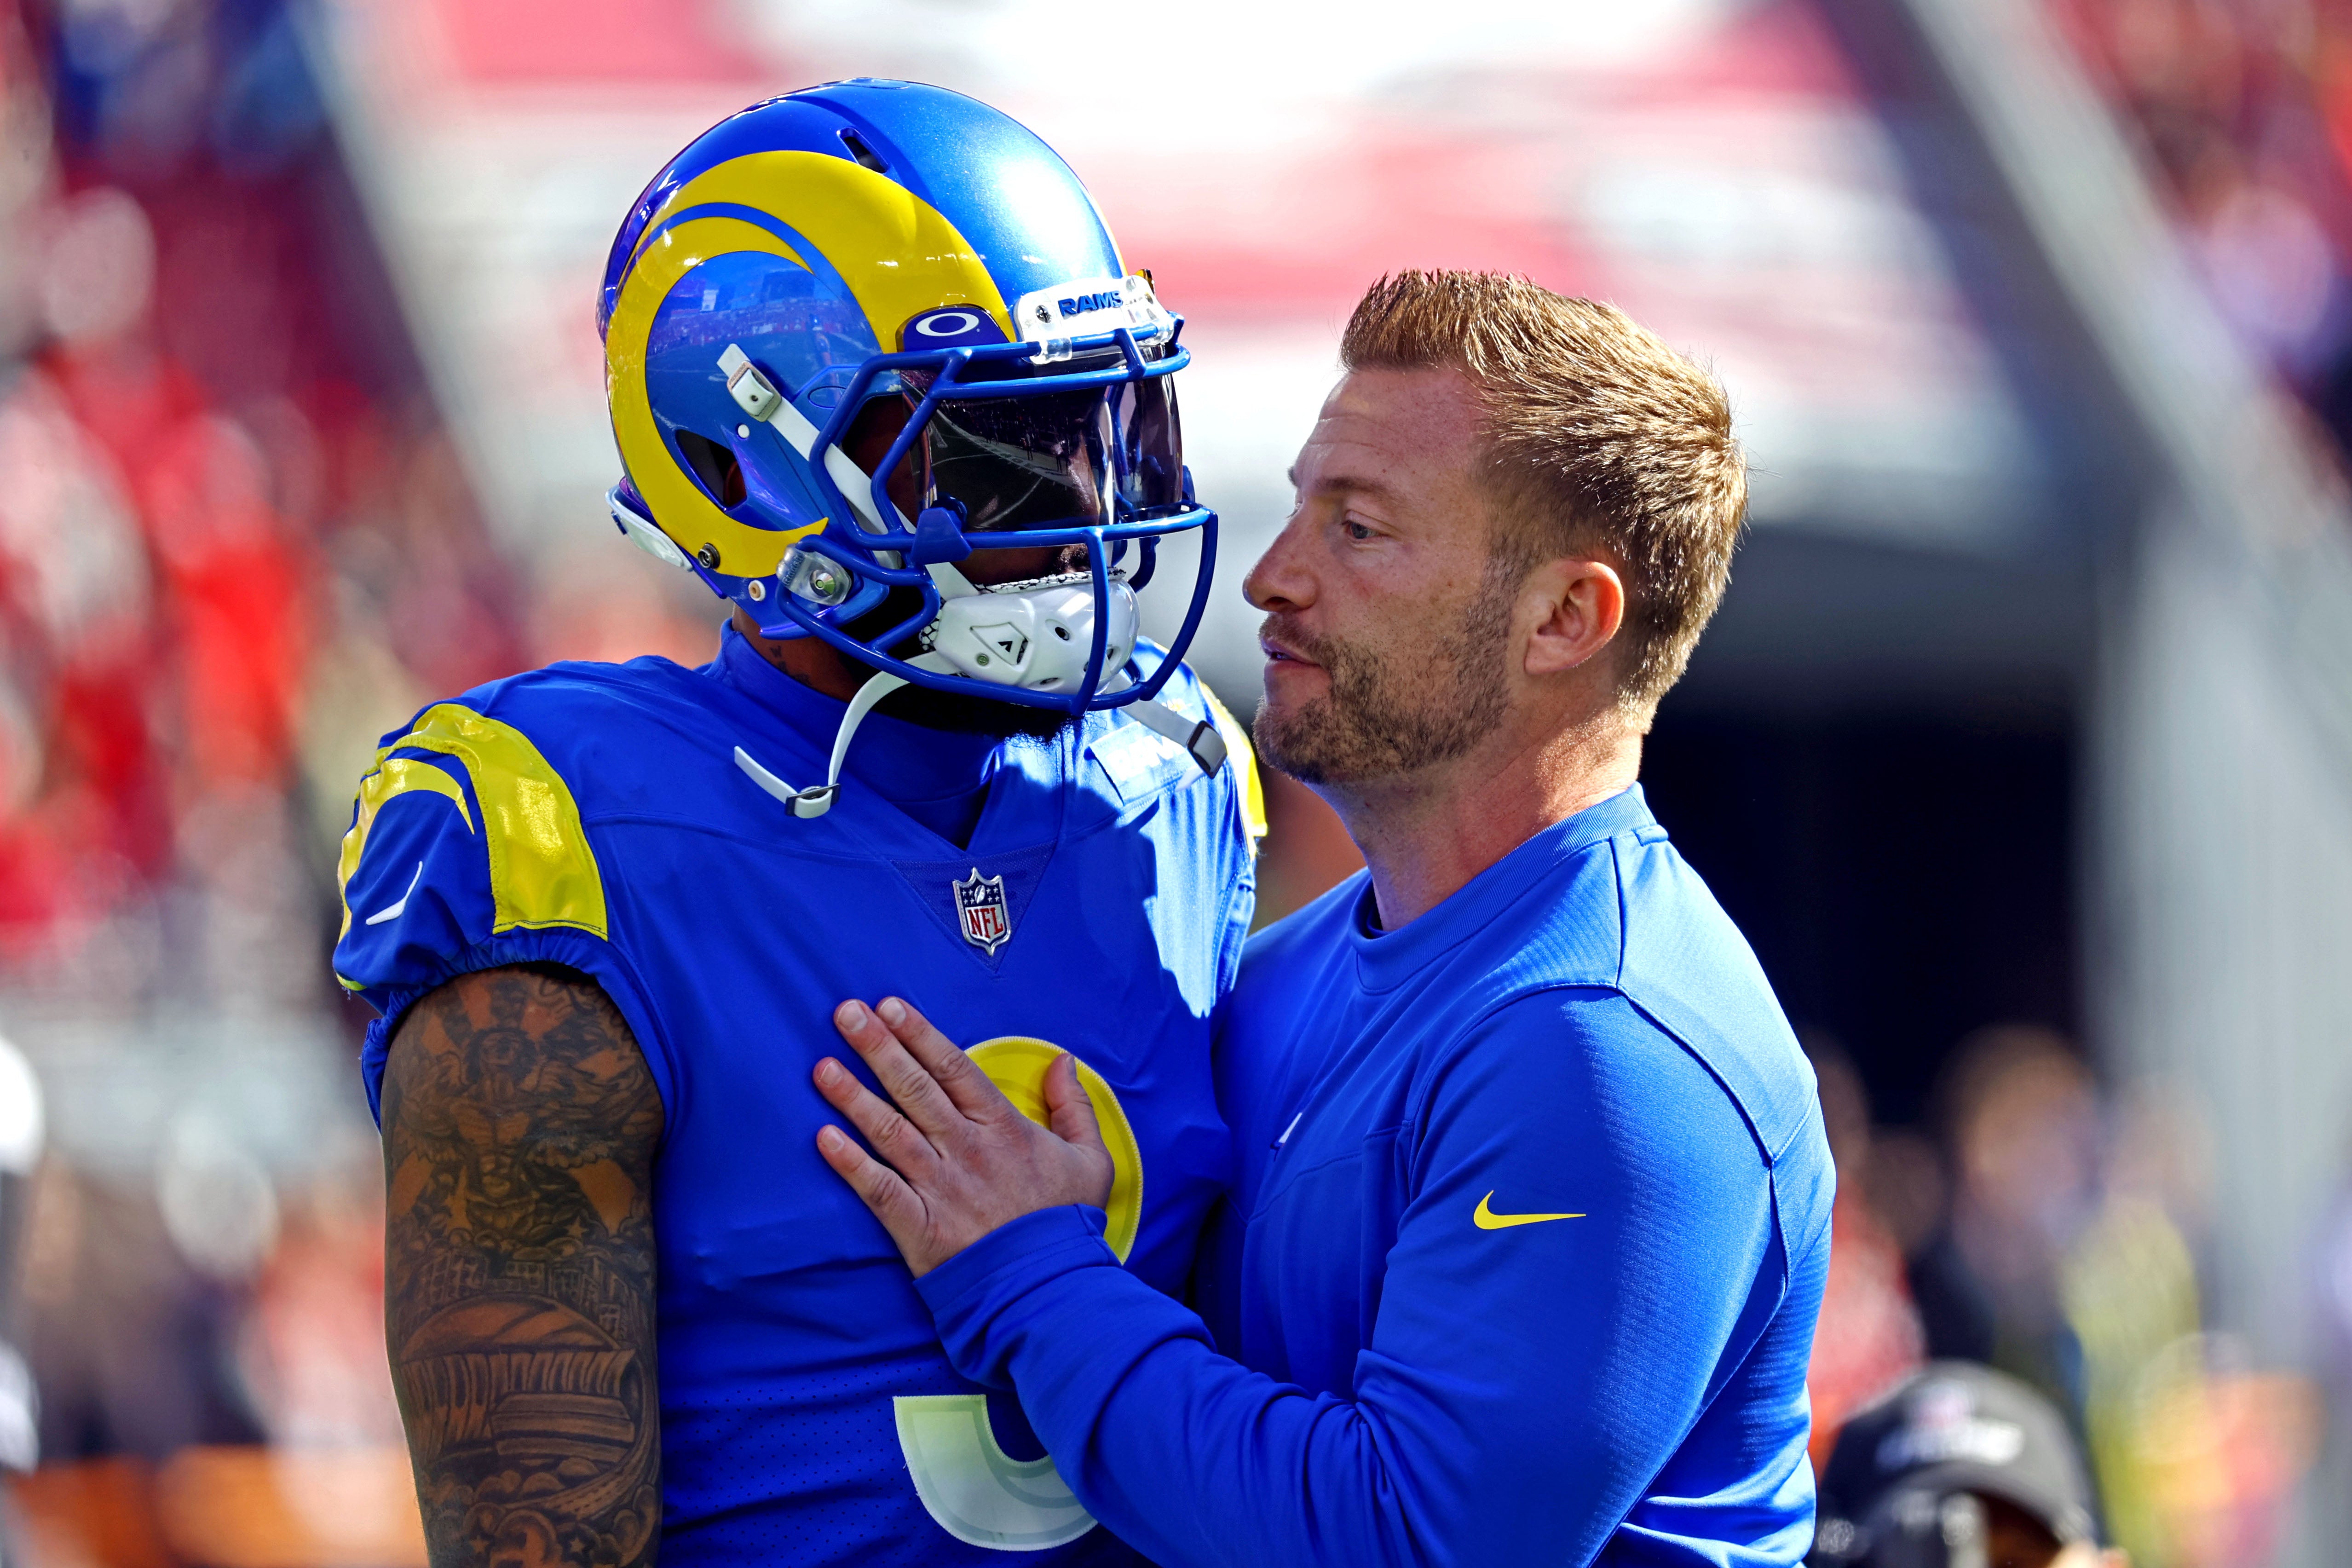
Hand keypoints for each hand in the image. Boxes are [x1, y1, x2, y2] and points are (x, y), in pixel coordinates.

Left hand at [814, 997, 1113, 1276]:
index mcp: (1003, 1128)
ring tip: (821, 1066)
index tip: (890, 1005)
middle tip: (846, 1013)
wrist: (1050, 1291)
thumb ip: (1075, 1106)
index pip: (954, 1068)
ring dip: (853, 1097)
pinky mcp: (919, 1227)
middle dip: (878, 1047)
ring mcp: (939, 1187)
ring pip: (889, 1130)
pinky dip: (850, 1164)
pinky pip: (879, 1189)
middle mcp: (966, 1149)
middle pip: (914, 1088)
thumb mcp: (1091, 1160)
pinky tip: (824, 1138)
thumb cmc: (1066, 1223)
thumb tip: (1063, 1061)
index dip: (920, 1034)